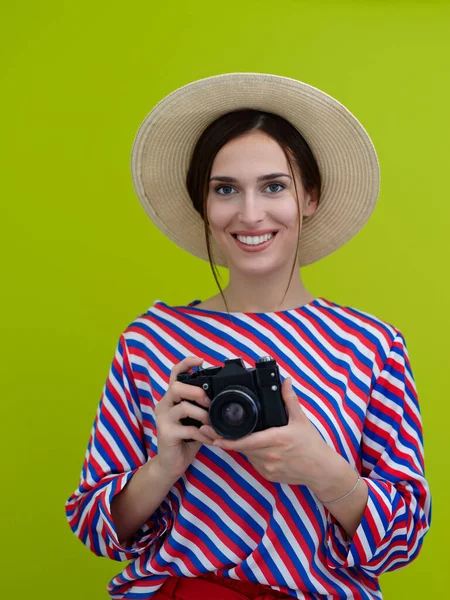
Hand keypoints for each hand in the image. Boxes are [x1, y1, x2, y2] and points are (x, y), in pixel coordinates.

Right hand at [154, 356, 211, 480]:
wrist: (171, 464)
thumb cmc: (185, 438)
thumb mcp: (195, 419)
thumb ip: (201, 407)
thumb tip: (221, 397)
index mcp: (171, 398)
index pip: (174, 374)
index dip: (186, 364)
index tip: (200, 360)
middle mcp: (163, 405)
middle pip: (176, 387)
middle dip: (197, 392)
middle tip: (209, 403)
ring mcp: (163, 419)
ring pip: (183, 407)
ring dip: (203, 415)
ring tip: (212, 424)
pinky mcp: (166, 434)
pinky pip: (189, 429)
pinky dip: (204, 434)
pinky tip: (210, 440)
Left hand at [200, 377, 333, 485]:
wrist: (322, 471)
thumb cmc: (312, 445)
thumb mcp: (301, 420)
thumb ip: (290, 399)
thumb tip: (286, 381)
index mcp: (275, 440)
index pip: (246, 442)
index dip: (228, 441)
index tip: (214, 436)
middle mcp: (269, 455)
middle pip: (241, 447)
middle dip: (226, 439)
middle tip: (210, 430)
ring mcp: (268, 468)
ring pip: (247, 455)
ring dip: (240, 446)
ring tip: (230, 435)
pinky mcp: (268, 475)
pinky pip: (254, 463)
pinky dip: (251, 454)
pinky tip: (253, 446)